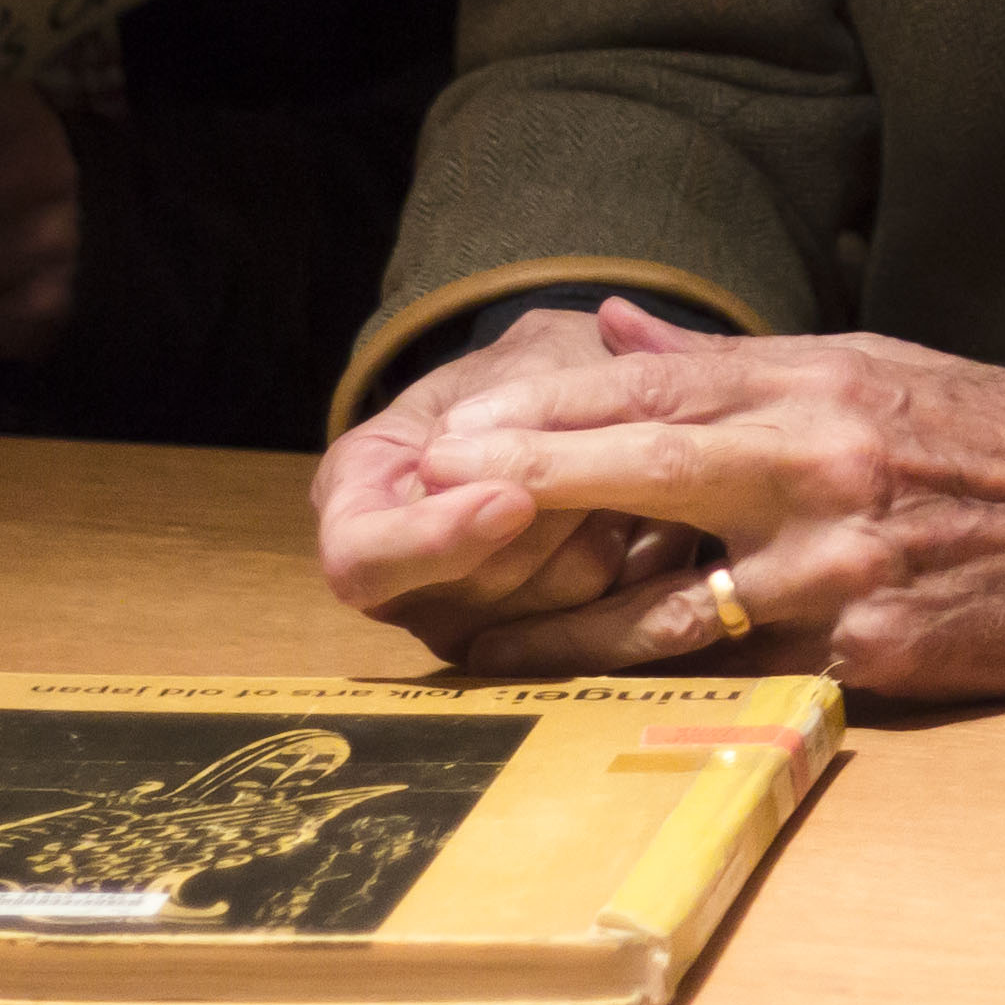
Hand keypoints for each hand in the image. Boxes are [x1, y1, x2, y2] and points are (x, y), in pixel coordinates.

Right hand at [317, 304, 705, 664]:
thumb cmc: (538, 369)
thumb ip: (496, 402)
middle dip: (547, 526)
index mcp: (356, 504)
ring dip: (597, 536)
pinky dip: (633, 564)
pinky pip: (603, 630)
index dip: (433, 538)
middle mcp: (399, 584)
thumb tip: (454, 449)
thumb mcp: (512, 358)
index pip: (361, 562)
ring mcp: (467, 624)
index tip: (513, 497)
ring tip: (626, 470)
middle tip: (607, 453)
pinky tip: (648, 512)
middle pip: (467, 595)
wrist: (588, 397)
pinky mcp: (537, 646)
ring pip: (543, 616)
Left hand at [344, 300, 1004, 696]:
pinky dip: (665, 671)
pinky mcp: (869, 647)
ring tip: (476, 632)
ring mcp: (844, 561)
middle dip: (524, 489)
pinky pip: (742, 664)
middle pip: (642, 471)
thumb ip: (732, 364)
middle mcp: (823, 463)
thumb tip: (609, 331)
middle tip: (422, 506)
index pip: (654, 388)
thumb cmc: (994, 440)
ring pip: (670, 599)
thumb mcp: (871, 367)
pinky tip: (596, 679)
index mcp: (821, 383)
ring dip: (564, 619)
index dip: (542, 410)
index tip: (452, 425)